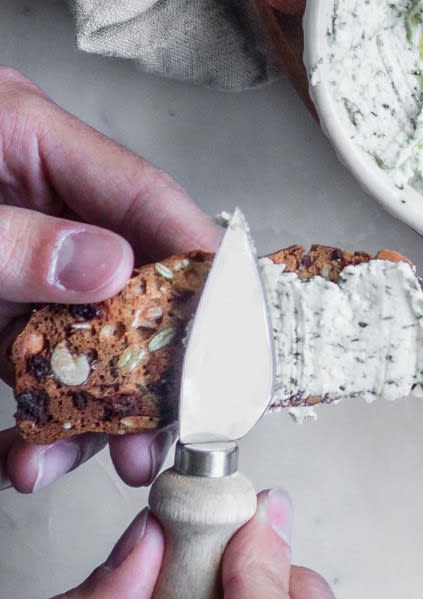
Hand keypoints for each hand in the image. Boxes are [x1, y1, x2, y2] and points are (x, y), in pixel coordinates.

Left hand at [0, 67, 216, 491]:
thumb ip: (14, 241)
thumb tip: (110, 269)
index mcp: (25, 134)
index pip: (143, 196)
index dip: (196, 264)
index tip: (223, 337)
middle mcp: (27, 191)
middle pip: (124, 273)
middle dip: (144, 361)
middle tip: (155, 436)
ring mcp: (0, 253)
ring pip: (76, 331)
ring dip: (83, 405)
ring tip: (63, 464)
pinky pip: (23, 362)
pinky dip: (32, 415)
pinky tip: (23, 457)